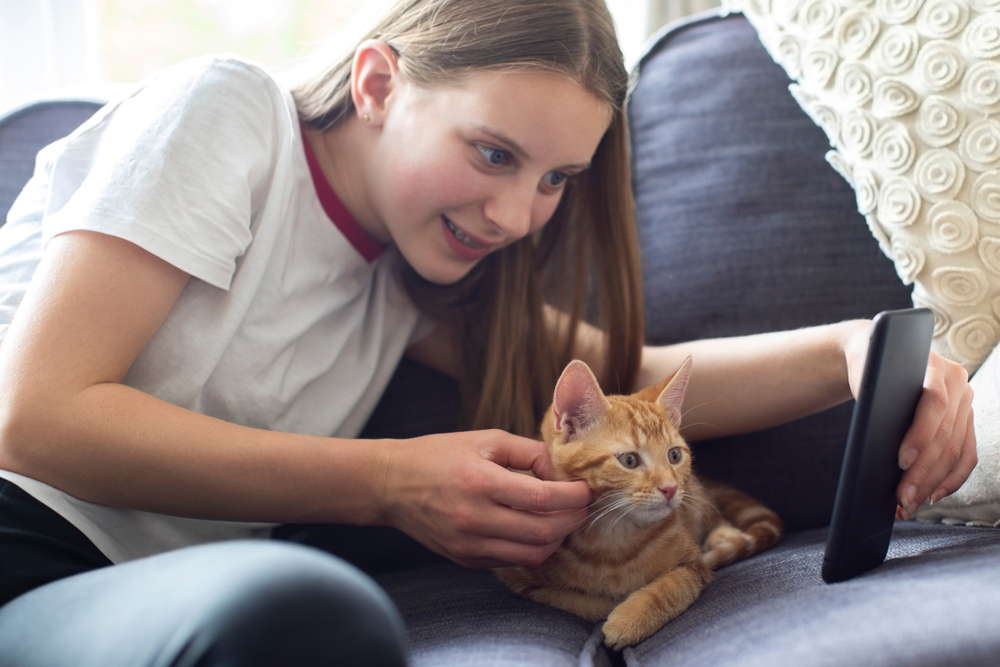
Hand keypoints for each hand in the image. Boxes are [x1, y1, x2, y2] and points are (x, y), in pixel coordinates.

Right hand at [374, 429, 591, 567]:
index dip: (572, 497)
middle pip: (542, 532)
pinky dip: (531, 549)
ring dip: (555, 539)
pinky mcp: (465, 559)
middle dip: (571, 520)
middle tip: (581, 507)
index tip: (585, 490)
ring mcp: (468, 544)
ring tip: (561, 520)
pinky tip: (535, 530)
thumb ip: (528, 451)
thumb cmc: (439, 455)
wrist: (392, 484)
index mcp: (480, 482)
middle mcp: (474, 518)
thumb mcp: (485, 439)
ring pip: (531, 554)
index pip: (541, 498)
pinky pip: (511, 561)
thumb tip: (561, 470)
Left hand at [843, 322, 977, 518]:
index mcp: (933, 365)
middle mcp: (958, 382)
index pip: (933, 403)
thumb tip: (875, 446)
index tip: (901, 461)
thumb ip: (877, 399)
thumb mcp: (868, 374)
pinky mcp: (966, 419)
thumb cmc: (868, 366)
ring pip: (956, 451)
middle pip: (944, 435)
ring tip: (910, 505)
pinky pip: (967, 454)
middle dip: (922, 472)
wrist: (881, 349)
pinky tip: (933, 496)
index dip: (919, 434)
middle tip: (902, 499)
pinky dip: (951, 479)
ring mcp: (966, 401)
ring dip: (933, 483)